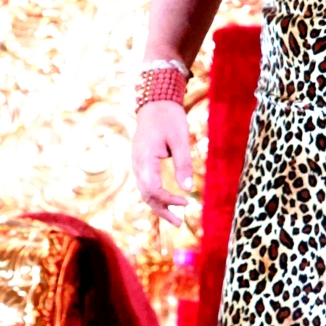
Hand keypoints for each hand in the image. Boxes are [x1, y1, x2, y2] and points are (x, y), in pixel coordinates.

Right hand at [132, 102, 192, 225]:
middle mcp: (137, 164)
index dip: (169, 199)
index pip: (153, 189)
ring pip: (145, 191)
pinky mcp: (142, 163)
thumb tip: (189, 189)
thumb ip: (183, 164)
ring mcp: (137, 164)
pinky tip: (167, 202)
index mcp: (145, 159)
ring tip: (175, 218)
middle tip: (180, 223)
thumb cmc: (169, 118)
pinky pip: (146, 184)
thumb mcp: (180, 139)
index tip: (187, 202)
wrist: (155, 103)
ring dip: (159, 206)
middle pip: (146, 195)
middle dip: (162, 210)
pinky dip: (156, 196)